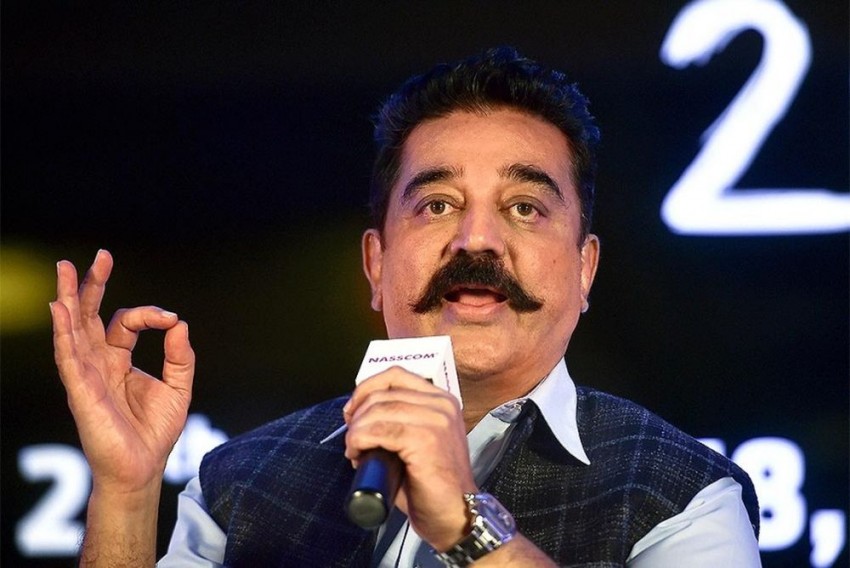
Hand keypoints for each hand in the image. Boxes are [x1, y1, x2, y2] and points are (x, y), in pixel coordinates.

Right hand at [51, 250, 194, 493]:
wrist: (142, 468)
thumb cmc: (155, 432)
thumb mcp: (178, 387)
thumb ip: (180, 355)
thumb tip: (179, 321)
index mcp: (119, 361)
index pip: (125, 323)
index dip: (148, 314)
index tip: (170, 319)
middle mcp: (98, 363)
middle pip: (89, 316)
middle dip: (92, 286)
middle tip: (99, 256)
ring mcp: (86, 375)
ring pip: (73, 329)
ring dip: (69, 298)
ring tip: (66, 269)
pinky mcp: (81, 389)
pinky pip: (68, 356)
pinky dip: (64, 331)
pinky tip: (60, 308)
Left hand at [343, 367, 474, 550]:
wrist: (456, 516)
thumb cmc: (433, 485)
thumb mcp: (418, 440)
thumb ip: (398, 419)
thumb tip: (360, 413)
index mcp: (441, 400)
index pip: (395, 375)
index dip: (365, 389)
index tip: (352, 411)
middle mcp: (441, 405)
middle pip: (381, 393)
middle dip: (357, 416)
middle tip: (352, 440)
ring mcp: (435, 420)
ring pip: (376, 411)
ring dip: (356, 431)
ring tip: (355, 451)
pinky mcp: (425, 440)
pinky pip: (378, 431)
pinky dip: (359, 441)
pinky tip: (359, 456)